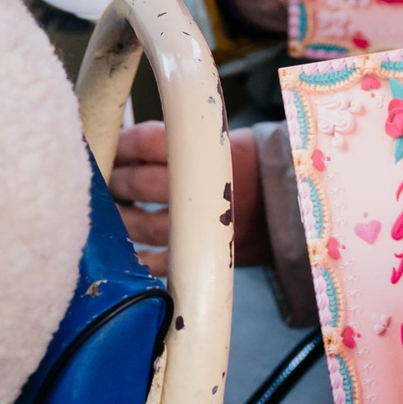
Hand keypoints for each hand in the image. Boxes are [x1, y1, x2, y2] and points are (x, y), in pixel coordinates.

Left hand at [108, 117, 267, 274]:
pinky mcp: (204, 256)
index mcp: (210, 154)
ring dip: (118, 218)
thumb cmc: (256, 166)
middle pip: (139, 183)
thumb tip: (129, 143)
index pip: (150, 142)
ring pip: (142, 225)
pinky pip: (159, 262)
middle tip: (105, 177)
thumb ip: (183, 142)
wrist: (297, 203)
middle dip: (115, 180)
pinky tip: (127, 247)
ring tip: (111, 210)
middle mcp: (204, 190)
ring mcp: (202, 227)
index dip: (123, 144)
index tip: (109, 143)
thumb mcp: (226, 141)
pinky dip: (138, 257)